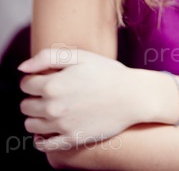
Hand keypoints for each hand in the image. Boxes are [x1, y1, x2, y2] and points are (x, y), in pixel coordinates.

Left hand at [18, 48, 151, 150]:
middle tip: (51, 92)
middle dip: (34, 98)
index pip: (26, 84)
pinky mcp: (71, 140)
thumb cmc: (107, 73)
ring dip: (36, 116)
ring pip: (31, 125)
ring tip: (52, 108)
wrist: (133, 96)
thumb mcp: (80, 56)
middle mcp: (53, 107)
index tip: (46, 77)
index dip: (34, 79)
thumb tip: (22, 67)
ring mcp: (62, 126)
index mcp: (53, 84)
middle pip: (25, 105)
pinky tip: (51, 128)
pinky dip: (42, 138)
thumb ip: (47, 57)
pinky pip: (44, 145)